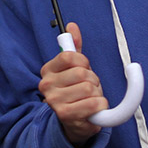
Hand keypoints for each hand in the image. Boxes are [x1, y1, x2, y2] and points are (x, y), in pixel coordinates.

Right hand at [38, 22, 105, 145]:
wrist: (73, 121)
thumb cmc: (74, 91)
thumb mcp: (73, 67)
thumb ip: (73, 45)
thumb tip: (71, 26)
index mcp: (47, 70)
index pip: (70, 56)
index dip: (84, 62)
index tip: (84, 69)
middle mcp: (46, 85)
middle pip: (82, 73)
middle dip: (93, 80)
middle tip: (89, 87)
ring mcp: (54, 101)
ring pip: (89, 88)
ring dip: (97, 93)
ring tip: (90, 98)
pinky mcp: (66, 116)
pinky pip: (93, 103)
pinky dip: (100, 105)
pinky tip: (95, 108)